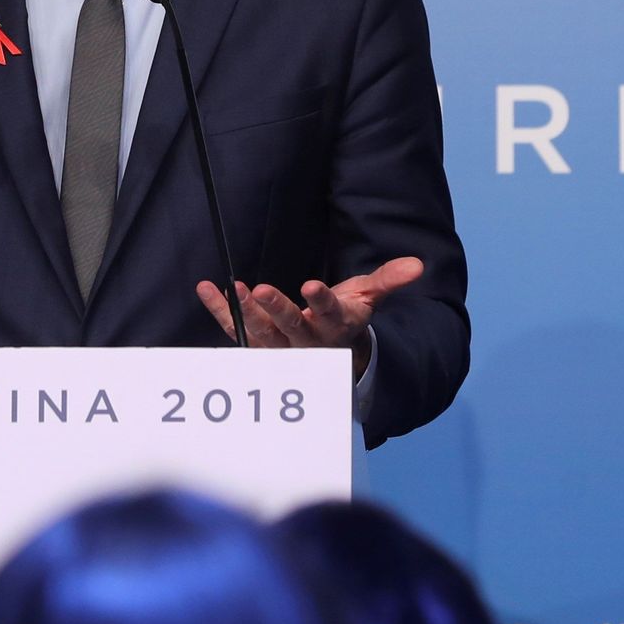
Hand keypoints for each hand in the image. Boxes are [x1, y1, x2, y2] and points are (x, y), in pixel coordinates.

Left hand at [197, 256, 423, 375]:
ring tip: (234, 289)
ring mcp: (280, 348)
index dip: (322, 301)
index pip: (330, 314)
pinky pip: (236, 330)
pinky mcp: (258, 345)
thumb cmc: (346, 319)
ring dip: (246, 313)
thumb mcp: (367, 299)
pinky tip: (206, 289)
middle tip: (262, 289)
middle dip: (277, 310)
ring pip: (262, 334)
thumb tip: (417, 265)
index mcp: (336, 327)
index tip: (311, 285)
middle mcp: (307, 342)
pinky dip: (220, 311)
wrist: (330, 358)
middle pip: (291, 328)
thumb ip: (388, 280)